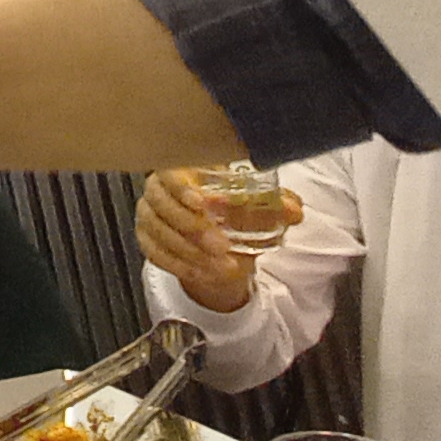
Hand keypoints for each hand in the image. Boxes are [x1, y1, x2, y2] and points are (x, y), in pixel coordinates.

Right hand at [133, 169, 297, 312]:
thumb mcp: (258, 209)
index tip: (203, 204)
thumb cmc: (236, 215)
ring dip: (190, 251)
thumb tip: (294, 209)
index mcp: (185, 168)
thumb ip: (276, 206)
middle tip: (221, 244)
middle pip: (160, 202)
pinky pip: (154, 253)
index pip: (171, 169)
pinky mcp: (146, 239)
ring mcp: (149, 214)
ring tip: (221, 264)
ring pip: (158, 231)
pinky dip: (180, 265)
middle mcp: (160, 188)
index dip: (182, 186)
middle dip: (192, 226)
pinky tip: (203, 272)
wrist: (222, 246)